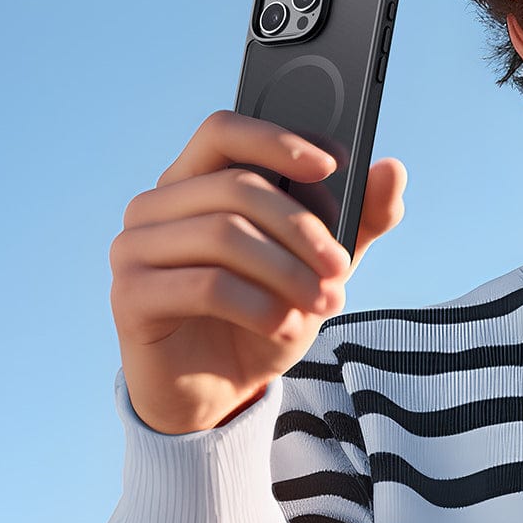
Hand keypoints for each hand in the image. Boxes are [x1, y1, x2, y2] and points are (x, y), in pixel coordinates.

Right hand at [108, 110, 406, 433]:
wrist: (218, 392)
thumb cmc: (262, 315)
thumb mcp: (320, 267)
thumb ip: (357, 221)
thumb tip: (392, 169)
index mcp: (195, 181)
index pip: (223, 130)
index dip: (277, 139)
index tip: (332, 164)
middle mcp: (155, 205)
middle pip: (236, 187)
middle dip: (302, 228)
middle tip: (341, 269)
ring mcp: (133, 249)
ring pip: (224, 234)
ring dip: (288, 272)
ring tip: (323, 303)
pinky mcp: (130, 296)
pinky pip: (206, 285)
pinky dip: (260, 307)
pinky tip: (284, 329)